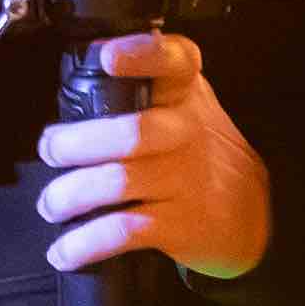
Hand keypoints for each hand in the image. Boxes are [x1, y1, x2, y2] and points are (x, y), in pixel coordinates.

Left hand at [34, 30, 271, 279]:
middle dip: (75, 143)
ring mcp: (186, 179)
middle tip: (50, 150)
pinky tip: (65, 251)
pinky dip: (85, 243)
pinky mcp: (181, 224)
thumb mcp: (188, 107)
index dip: (141, 55)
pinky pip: (123, 231)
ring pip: (118, 182)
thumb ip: (146, 86)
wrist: (254, 214)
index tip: (108, 58)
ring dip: (70, 195)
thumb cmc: (203, 153)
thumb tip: (81, 73)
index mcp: (186, 94)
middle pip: (130, 131)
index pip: (173, 62)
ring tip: (51, 204)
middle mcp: (188, 131)